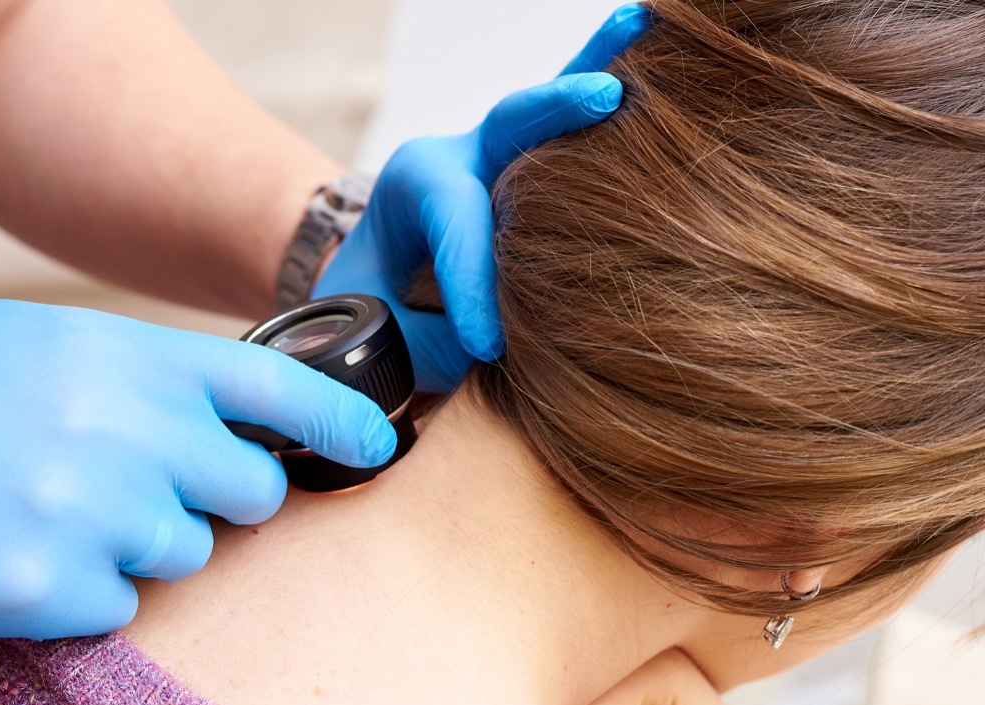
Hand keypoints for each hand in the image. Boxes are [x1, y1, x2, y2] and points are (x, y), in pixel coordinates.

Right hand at [0, 300, 394, 638]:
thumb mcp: (38, 344)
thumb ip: (138, 375)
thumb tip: (219, 417)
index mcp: (121, 358)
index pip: (275, 387)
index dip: (342, 418)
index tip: (380, 441)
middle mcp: (122, 432)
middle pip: (250, 490)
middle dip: (220, 496)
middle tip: (149, 484)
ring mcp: (88, 513)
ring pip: (185, 555)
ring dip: (138, 542)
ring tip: (51, 510)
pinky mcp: (48, 590)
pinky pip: (119, 606)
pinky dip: (82, 588)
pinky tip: (18, 551)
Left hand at [315, 3, 649, 391]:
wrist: (376, 296)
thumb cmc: (381, 318)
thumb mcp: (387, 338)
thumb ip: (438, 345)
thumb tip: (506, 348)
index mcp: (412, 187)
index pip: (452, 219)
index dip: (472, 278)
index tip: (486, 344)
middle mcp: (462, 155)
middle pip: (509, 125)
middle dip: (554, 110)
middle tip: (603, 98)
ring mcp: (504, 157)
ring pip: (550, 110)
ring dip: (600, 68)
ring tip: (640, 20)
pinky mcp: (537, 170)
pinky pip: (574, 123)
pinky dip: (608, 79)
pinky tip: (649, 33)